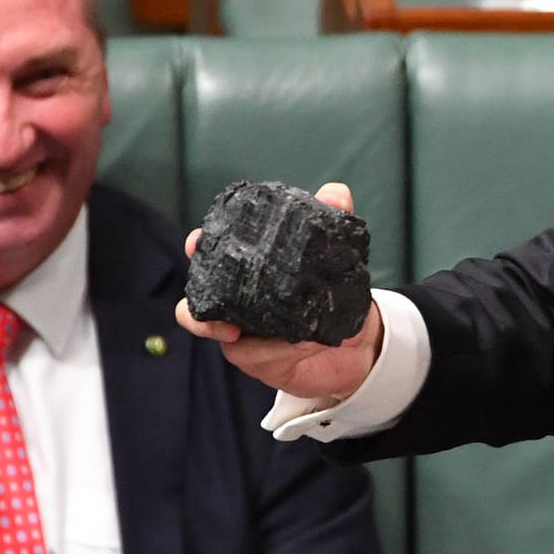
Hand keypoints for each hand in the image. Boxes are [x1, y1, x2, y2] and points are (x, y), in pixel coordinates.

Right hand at [174, 182, 386, 400]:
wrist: (357, 342)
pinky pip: (258, 356)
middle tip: (219, 297)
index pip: (211, 254)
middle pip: (197, 301)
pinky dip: (282, 349)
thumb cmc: (331, 293)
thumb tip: (336, 193)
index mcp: (245, 271)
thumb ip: (333, 222)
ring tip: (291, 328)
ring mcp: (242, 334)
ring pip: (224, 334)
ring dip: (254, 331)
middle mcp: (235, 302)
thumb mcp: (334, 256)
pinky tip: (309, 340)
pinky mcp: (258, 360)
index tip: (197, 241)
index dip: (198, 246)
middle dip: (199, 299)